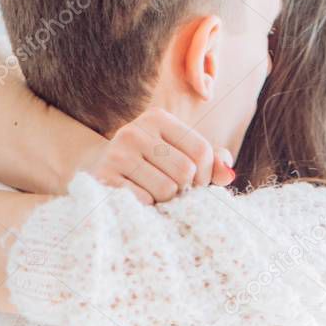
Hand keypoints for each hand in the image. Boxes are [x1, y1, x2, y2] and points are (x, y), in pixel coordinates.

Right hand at [83, 107, 235, 204]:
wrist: (97, 170)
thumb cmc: (149, 164)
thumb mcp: (178, 153)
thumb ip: (210, 161)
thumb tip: (228, 174)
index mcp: (158, 119)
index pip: (201, 150)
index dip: (206, 175)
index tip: (197, 184)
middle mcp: (135, 131)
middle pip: (185, 171)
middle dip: (185, 189)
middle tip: (174, 192)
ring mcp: (118, 154)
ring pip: (167, 189)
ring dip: (166, 201)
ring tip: (154, 194)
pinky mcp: (105, 179)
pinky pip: (145, 202)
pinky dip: (148, 207)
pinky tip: (139, 199)